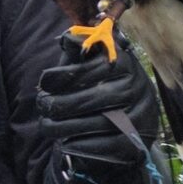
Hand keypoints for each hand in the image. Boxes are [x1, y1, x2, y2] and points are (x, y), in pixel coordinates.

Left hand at [37, 48, 159, 163]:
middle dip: (60, 103)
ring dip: (65, 126)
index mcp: (126, 64)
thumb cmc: (103, 85)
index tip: (44, 82)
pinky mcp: (137, 142)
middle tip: (42, 106)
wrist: (133, 120)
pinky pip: (106, 145)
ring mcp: (140, 115)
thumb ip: (79, 53)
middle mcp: (137, 88)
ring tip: (47, 125)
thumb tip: (67, 38)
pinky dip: (81, 145)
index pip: (93, 69)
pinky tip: (65, 142)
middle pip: (93, 98)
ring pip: (97, 123)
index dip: (64, 76)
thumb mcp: (92, 66)